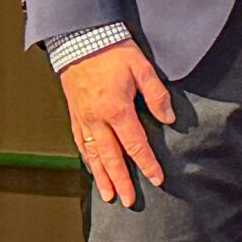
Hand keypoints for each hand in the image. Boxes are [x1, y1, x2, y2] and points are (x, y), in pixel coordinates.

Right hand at [57, 39, 174, 206]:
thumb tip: (167, 118)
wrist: (80, 40)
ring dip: (102, 177)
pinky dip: (87, 160)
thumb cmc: (113, 52)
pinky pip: (80, 143)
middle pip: (112, 158)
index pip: (135, 144)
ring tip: (109, 196)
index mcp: (117, 109)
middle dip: (122, 181)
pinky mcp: (74, 115)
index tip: (157, 179)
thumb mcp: (142, 68)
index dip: (147, 164)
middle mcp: (97, 120)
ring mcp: (83, 119)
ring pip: (93, 155)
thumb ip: (156, 94)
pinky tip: (92, 169)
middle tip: (130, 201)